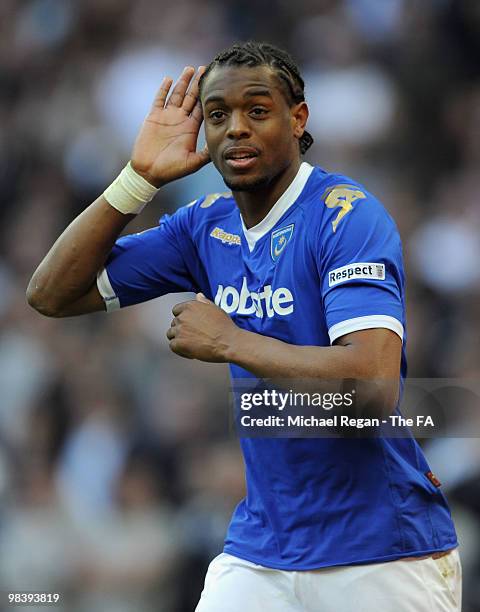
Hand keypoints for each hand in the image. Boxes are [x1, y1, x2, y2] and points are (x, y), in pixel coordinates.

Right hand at [131, 67, 209, 186]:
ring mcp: (166, 117)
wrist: (150, 173)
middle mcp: (180, 120)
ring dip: (183, 82)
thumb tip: (221, 145)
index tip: (215, 84)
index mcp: (190, 128)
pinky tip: (169, 79)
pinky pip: (159, 100)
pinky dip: (164, 89)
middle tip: (205, 69)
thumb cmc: (172, 170)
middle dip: (197, 83)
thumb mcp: (193, 163)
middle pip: (191, 97)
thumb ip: (206, 153)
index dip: (207, 96)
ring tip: (189, 69)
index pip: (201, 108)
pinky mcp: (153, 117)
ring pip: (176, 95)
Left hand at [166, 293, 238, 361]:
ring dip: (179, 339)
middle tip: (193, 336)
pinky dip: (179, 350)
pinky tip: (190, 351)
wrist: (228, 342)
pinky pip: (172, 346)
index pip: (176, 310)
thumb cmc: (225, 327)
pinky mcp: (179, 343)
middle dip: (182, 329)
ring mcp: (180, 330)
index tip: (189, 324)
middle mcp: (183, 317)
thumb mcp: (216, 309)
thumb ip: (204, 302)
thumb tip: (199, 296)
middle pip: (174, 323)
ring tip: (191, 344)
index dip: (183, 318)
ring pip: (171, 334)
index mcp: (190, 306)